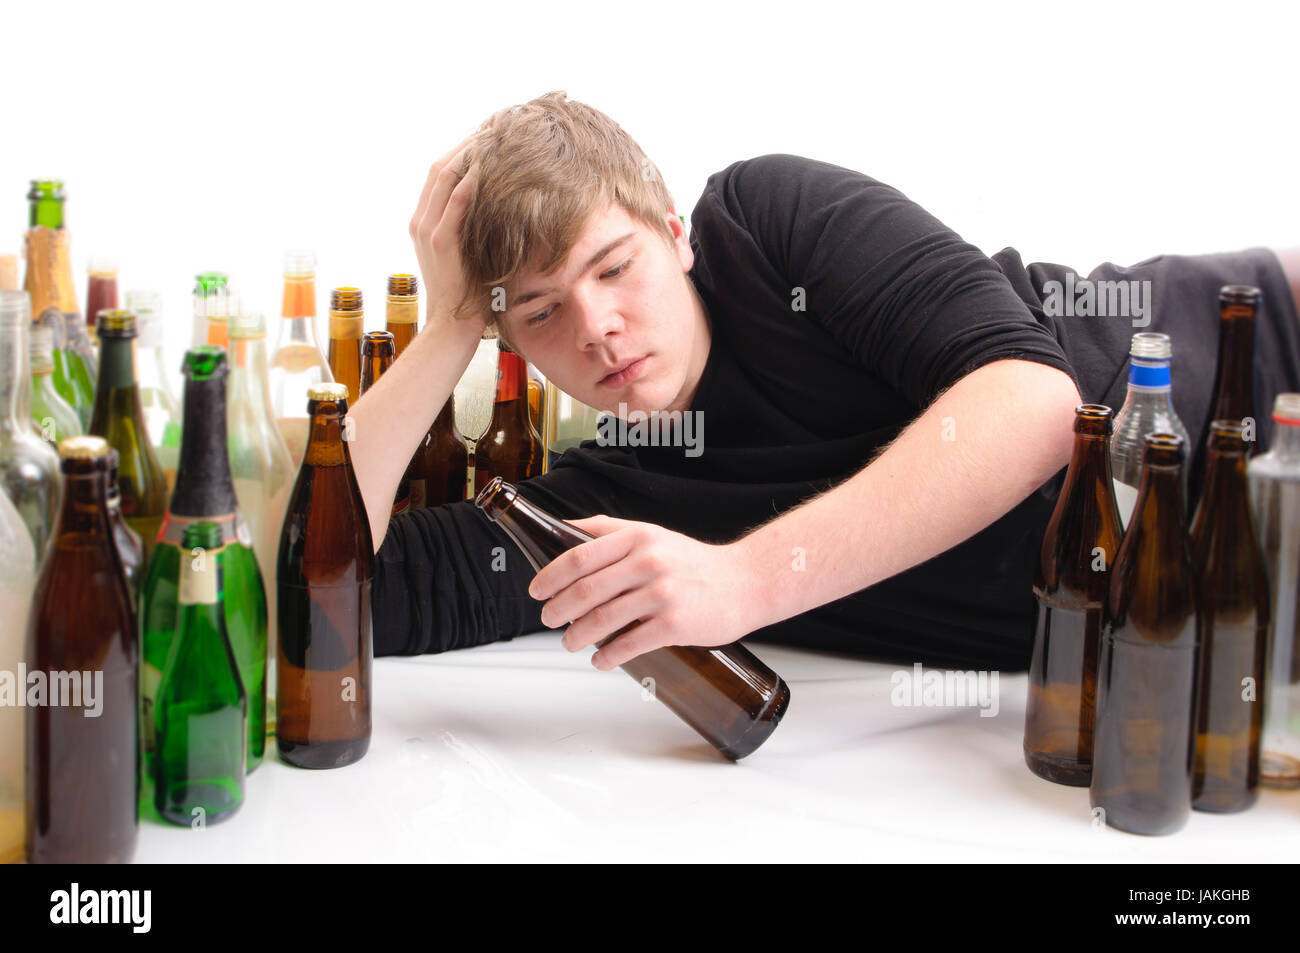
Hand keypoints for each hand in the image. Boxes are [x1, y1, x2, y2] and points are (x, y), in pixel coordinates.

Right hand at [408, 134, 484, 330]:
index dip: (463, 148)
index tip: (490, 133)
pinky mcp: (440, 242)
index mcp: (425, 221)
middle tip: (496, 125)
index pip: (441, 172)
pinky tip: (489, 164)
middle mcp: (421, 220)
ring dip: (470, 152)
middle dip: (468, 142)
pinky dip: (470, 179)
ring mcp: (428, 230)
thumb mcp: (469, 254)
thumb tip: (500, 206)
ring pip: (444, 176)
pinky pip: (455, 201)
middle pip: (441, 165)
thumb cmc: (469, 294)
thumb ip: (473, 229)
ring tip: (495, 134)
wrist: (454, 326)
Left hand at [526, 515, 755, 669]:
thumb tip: (564, 529)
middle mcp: (648, 562)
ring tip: (569, 642)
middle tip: (548, 619)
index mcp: (637, 538)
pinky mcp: (674, 624)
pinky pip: (629, 644)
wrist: (745, 583)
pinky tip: (600, 659)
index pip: (579, 556)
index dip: (550, 576)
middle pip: (586, 589)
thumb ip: (608, 530)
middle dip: (558, 609)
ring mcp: (662, 594)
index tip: (536, 590)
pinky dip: (608, 655)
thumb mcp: (651, 534)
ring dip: (577, 636)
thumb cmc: (693, 562)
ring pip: (603, 619)